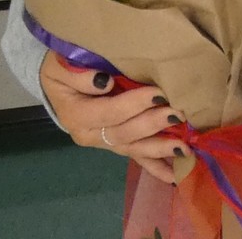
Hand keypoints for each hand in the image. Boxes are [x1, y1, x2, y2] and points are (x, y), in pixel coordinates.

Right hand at [39, 52, 191, 182]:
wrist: (58, 86)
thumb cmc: (61, 71)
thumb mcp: (59, 66)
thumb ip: (78, 75)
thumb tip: (104, 82)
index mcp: (77, 115)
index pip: (109, 113)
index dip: (134, 104)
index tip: (159, 93)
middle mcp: (90, 135)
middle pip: (124, 133)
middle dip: (152, 124)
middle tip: (178, 114)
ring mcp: (104, 142)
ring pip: (133, 149)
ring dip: (160, 148)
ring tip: (184, 148)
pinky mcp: (117, 144)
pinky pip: (137, 157)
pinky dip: (156, 167)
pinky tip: (175, 175)